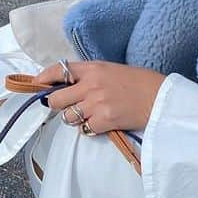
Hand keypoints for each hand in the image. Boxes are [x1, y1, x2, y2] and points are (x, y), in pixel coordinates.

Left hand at [32, 60, 165, 133]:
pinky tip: (102, 123)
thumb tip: (69, 85)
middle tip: (67, 106)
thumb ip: (90, 76)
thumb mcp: (113, 70)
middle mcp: (91, 85)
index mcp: (93, 68)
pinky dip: (90, 129)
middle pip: (56, 99)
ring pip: (68, 117)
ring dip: (74, 118)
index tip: (36, 84)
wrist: (161, 99)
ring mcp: (96, 104)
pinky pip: (85, 129)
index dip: (43, 78)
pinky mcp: (104, 121)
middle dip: (58, 105)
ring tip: (89, 115)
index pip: (59, 70)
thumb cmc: (141, 83)